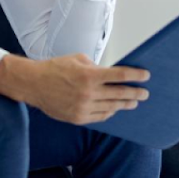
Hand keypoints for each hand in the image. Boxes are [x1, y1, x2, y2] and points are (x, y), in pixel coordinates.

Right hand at [0, 53, 148, 124]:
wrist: (32, 84)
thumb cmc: (53, 69)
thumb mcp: (77, 59)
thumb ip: (96, 67)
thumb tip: (111, 74)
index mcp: (89, 75)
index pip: (120, 75)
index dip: (136, 76)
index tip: (146, 76)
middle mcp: (88, 92)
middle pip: (120, 94)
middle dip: (135, 93)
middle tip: (144, 93)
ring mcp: (83, 107)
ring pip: (112, 107)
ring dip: (125, 104)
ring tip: (132, 102)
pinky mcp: (77, 118)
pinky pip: (100, 117)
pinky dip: (109, 113)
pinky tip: (114, 109)